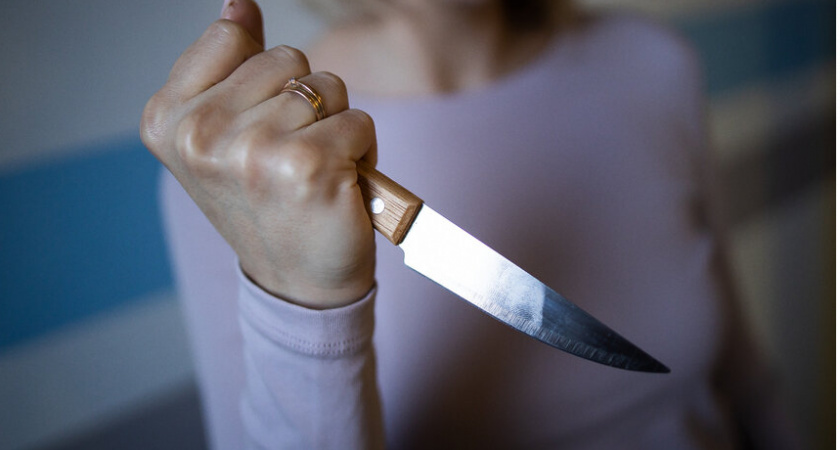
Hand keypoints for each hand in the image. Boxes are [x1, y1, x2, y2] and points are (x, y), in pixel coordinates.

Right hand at [141, 0, 376, 308]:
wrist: (297, 283)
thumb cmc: (266, 207)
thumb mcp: (226, 135)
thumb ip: (229, 66)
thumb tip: (237, 5)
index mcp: (168, 119)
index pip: (233, 36)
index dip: (263, 79)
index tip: (256, 126)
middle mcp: (201, 133)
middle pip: (286, 59)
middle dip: (302, 103)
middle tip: (290, 157)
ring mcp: (252, 149)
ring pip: (326, 86)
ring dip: (334, 126)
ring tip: (314, 171)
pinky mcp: (308, 165)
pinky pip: (359, 120)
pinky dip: (362, 151)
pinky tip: (339, 186)